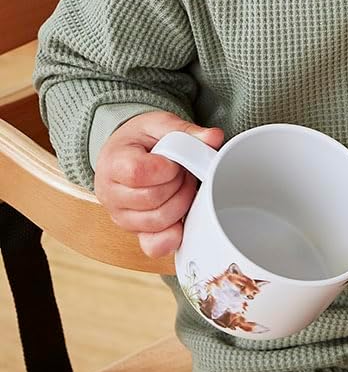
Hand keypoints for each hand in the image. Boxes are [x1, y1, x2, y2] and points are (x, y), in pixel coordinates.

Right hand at [94, 111, 223, 257]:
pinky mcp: (135, 232)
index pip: (139, 173)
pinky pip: (154, 246)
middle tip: (182, 172)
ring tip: (180, 187)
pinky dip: (174, 235)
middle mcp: (110, 194)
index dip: (167, 168)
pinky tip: (183, 218)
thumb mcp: (161, 125)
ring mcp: (121, 216)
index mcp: (113, 163)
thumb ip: (187, 131)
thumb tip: (214, 138)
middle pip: (153, 199)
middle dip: (178, 184)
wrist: (125, 153)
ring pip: (158, 222)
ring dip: (180, 203)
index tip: (173, 160)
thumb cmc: (143, 140)